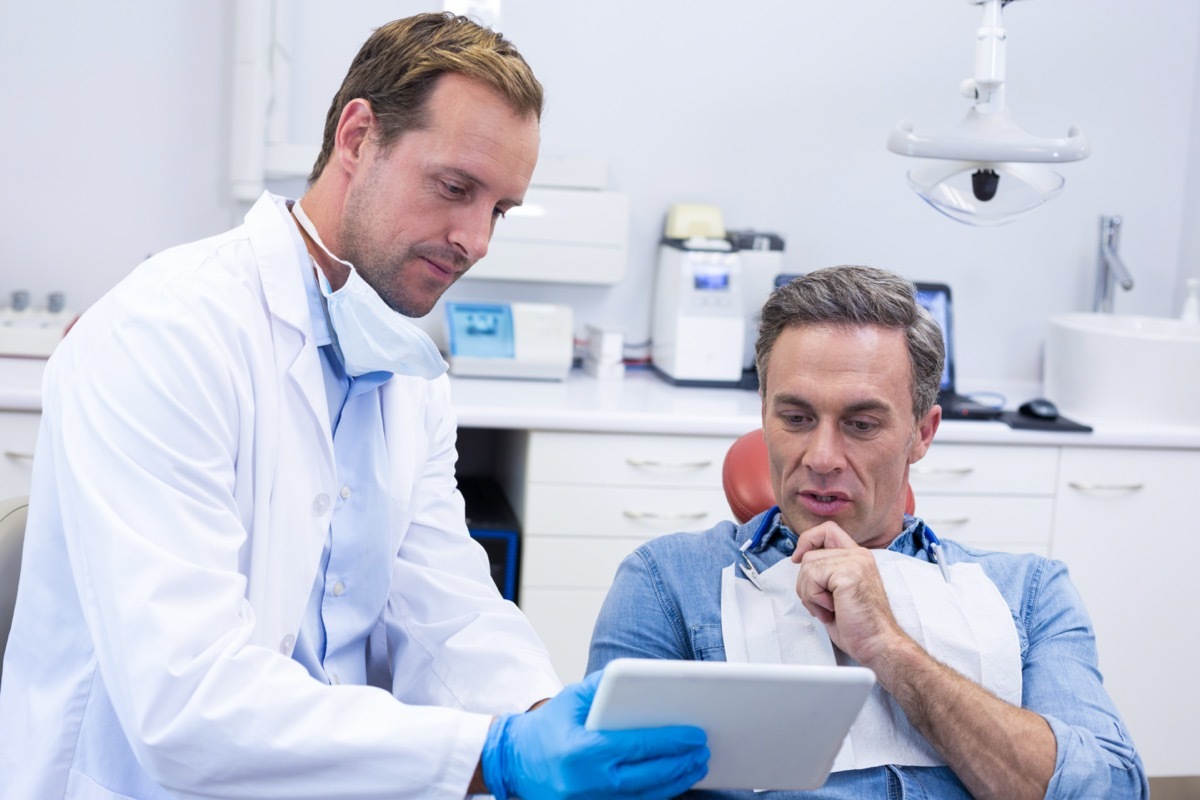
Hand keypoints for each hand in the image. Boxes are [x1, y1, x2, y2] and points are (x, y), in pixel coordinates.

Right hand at [480, 669, 708, 799]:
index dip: (671, 742)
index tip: (696, 735)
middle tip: (704, 750)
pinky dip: (656, 795)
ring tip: (696, 766)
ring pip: (645, 798)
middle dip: (681, 764)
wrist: (512, 763)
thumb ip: (604, 686)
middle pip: (648, 778)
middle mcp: (586, 784)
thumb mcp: (571, 698)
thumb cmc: (546, 727)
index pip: (637, 747)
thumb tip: (641, 676)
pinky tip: (673, 782)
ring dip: (675, 783)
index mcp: (581, 752)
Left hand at [791, 521, 905, 666]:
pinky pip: (812, 578)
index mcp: (857, 557)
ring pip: (808, 566)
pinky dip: (814, 599)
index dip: (808, 540)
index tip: (798, 559)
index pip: (827, 530)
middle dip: (806, 584)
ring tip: (829, 609)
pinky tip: (832, 611)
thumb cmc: (858, 624)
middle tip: (823, 604)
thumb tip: (800, 560)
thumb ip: (825, 572)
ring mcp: (855, 562)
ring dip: (810, 595)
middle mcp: (858, 555)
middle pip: (810, 553)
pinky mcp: (848, 573)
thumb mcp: (837, 591)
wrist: (877, 643)